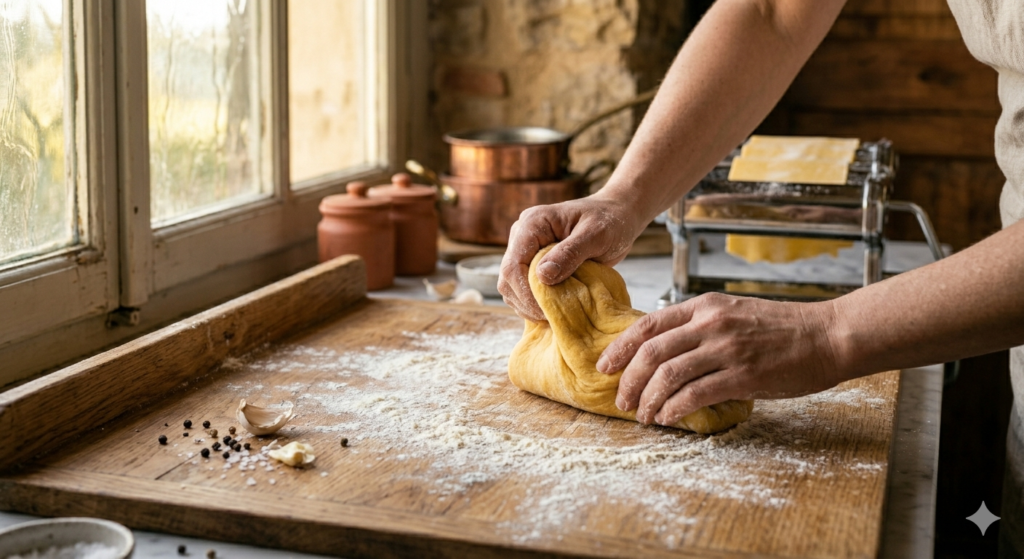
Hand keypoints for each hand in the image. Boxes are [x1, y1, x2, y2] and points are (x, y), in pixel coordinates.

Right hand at [497, 195, 644, 321]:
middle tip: (553, 317)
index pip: (513, 265)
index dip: (525, 292)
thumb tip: (542, 276)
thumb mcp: (596, 235)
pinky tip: (555, 310)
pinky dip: (535, 304)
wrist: (617, 216)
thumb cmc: (610, 222)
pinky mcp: (533, 264)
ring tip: (555, 315)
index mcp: (532, 224)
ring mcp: (526, 251)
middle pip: (507, 279)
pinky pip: (523, 290)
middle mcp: (522, 236)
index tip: (547, 310)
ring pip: (511, 288)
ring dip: (529, 306)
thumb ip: (570, 253)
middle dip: (527, 303)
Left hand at [596, 293, 842, 424]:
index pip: (648, 324)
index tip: (605, 366)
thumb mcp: (733, 313)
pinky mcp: (743, 375)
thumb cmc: (782, 329)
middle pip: (651, 352)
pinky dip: (674, 409)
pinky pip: (695, 394)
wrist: (827, 335)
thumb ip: (699, 327)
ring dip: (648, 400)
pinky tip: (668, 418)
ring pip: (668, 375)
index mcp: (704, 306)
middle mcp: (710, 324)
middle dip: (629, 380)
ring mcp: (726, 349)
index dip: (620, 347)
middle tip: (621, 400)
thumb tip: (663, 353)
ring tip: (643, 416)